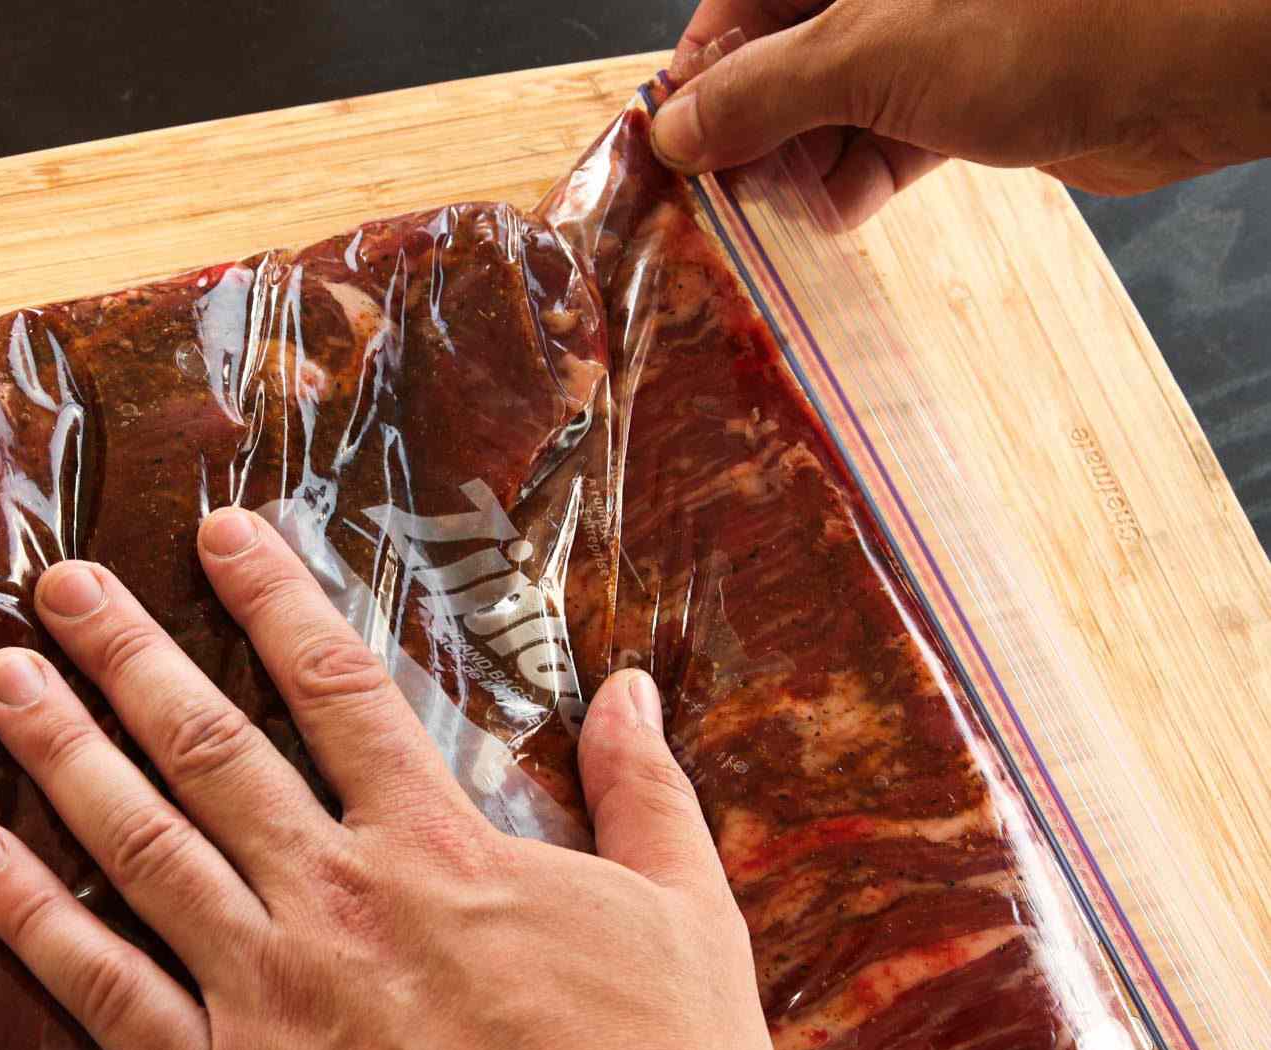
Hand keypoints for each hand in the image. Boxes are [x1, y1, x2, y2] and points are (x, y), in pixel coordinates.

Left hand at [0, 507, 777, 1049]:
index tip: (218, 533)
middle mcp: (336, 895)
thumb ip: (646, 793)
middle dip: (130, 654)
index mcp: (438, 845)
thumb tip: (631, 688)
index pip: (338, 687)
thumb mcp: (686, 913)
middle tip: (62, 585)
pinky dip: (29, 917)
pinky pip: (103, 989)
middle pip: (211, 746)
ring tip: (2, 679)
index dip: (274, 597)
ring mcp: (269, 990)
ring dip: (64, 752)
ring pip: (141, 844)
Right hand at [656, 0, 1270, 225]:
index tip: (671, 140)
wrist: (1189, 65)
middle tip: (717, 193)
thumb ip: (765, 91)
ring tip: (771, 217)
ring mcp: (930, 40)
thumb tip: (680, 127)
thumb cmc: (1052, 20)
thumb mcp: (871, 52)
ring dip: (798, 167)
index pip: (741, 0)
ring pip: (832, 107)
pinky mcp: (967, 94)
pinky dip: (856, 181)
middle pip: (782, 57)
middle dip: (749, 130)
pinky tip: (832, 217)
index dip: (702, 71)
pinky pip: (885, 140)